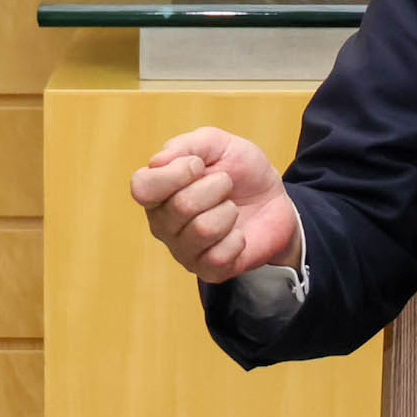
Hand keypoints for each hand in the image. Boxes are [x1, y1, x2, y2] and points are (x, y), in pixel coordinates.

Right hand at [129, 127, 302, 283]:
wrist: (275, 201)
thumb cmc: (240, 172)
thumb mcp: (218, 145)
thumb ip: (188, 145)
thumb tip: (157, 161)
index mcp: (156, 192)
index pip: (141, 187)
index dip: (174, 173)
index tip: (199, 164)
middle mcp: (162, 224)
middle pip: (181, 206)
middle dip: (215, 187)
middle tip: (225, 185)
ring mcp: (183, 251)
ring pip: (203, 230)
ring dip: (228, 212)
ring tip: (231, 209)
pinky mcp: (208, 271)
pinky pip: (219, 256)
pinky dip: (237, 239)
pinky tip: (237, 234)